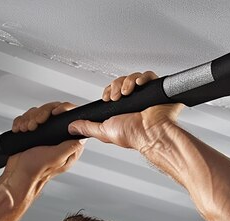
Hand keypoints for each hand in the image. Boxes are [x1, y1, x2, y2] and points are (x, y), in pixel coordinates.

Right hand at [4, 101, 85, 185]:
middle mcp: (56, 138)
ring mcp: (44, 135)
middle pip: (52, 111)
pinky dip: (22, 122)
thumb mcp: (56, 158)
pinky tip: (20, 130)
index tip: (53, 112)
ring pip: (38, 113)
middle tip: (34, 125)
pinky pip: (27, 119)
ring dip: (29, 119)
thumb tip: (82, 136)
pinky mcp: (32, 133)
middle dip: (40, 115)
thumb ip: (70, 147)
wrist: (17, 174)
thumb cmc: (35, 170)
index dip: (62, 110)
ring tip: (26, 130)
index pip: (70, 119)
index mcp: (67, 145)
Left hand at [67, 71, 183, 153]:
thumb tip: (73, 127)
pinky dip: (142, 77)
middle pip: (121, 82)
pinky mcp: (156, 90)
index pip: (112, 91)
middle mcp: (133, 102)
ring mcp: (145, 96)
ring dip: (126, 82)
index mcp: (122, 110)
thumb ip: (87, 128)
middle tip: (115, 98)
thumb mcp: (103, 131)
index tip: (105, 98)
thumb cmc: (132, 136)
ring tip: (126, 94)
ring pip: (133, 77)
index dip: (108, 91)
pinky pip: (149, 76)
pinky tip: (138, 85)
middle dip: (115, 87)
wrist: (150, 134)